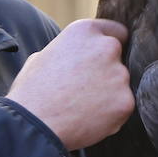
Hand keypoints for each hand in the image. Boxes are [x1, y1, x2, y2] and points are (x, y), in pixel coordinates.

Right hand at [7, 19, 134, 150]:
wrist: (34, 126)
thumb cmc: (31, 93)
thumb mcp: (42, 58)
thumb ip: (67, 52)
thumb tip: (74, 57)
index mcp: (85, 31)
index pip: (116, 32)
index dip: (108, 47)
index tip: (102, 60)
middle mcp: (107, 47)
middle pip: (118, 59)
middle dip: (108, 72)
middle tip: (86, 89)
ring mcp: (119, 75)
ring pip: (121, 85)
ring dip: (109, 95)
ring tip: (82, 108)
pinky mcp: (126, 101)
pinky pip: (122, 107)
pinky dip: (111, 115)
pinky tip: (89, 119)